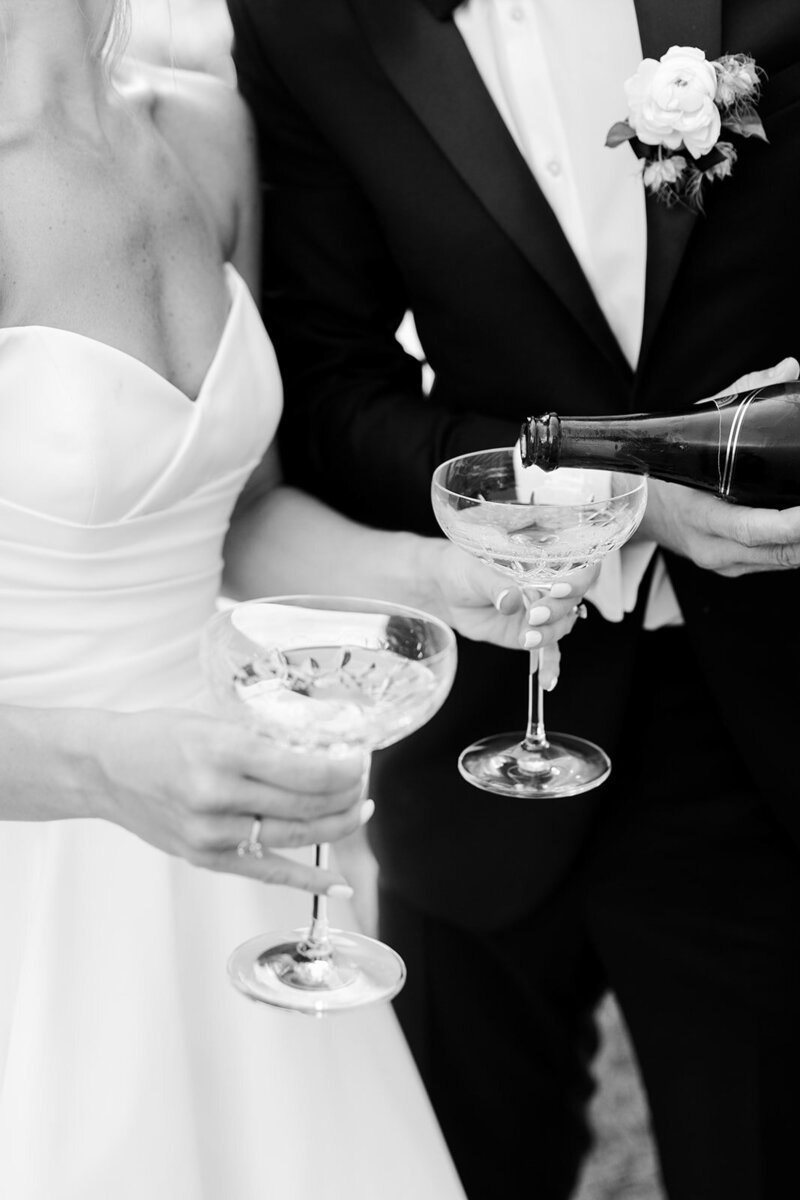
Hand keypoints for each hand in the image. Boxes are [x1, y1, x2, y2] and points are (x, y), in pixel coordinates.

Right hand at [88, 709, 367, 894]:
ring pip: (296, 836)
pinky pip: (268, 871)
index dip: (344, 769)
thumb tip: (323, 750)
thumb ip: (264, 739)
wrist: (104, 768)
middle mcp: (219, 795)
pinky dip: (308, 880)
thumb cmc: (160, 737)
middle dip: (347, 794)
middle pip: (307, 804)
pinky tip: (339, 882)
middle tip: (362, 782)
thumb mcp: (215, 722)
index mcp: (225, 751)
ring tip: (358, 811)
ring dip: (337, 825)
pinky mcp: (206, 858)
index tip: (360, 760)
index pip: (306, 769)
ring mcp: (212, 833)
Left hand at [420, 539, 600, 687]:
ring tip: (527, 637)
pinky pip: (547, 651)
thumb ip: (496, 584)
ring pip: (561, 626)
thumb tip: (511, 599)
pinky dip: (549, 666)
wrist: (448, 590)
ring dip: (548, 634)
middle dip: (556, 610)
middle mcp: (548, 588)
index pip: (578, 569)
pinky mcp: (529, 633)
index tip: (559, 589)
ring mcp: (541, 613)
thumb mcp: (477, 571)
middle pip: (570, 602)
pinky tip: (547, 681)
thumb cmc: (465, 569)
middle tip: (534, 615)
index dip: (577, 580)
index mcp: (544, 563)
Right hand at [639, 357, 799, 576]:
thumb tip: (788, 369)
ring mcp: (724, 562)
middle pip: (777, 552)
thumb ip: (743, 395)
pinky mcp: (734, 568)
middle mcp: (712, 546)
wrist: (638, 510)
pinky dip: (797, 547)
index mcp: (699, 515)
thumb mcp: (697, 428)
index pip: (751, 528)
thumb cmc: (670, 468)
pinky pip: (775, 562)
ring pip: (782, 561)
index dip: (791, 524)